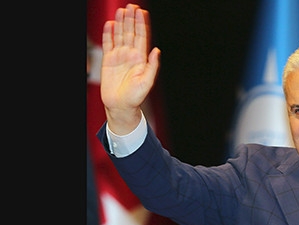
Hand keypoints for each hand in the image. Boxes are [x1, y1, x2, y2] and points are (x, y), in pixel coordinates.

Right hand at [101, 3, 159, 134]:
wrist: (120, 106)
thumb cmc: (135, 97)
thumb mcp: (147, 82)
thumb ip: (152, 66)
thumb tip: (156, 50)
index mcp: (140, 59)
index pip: (141, 37)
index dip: (141, 24)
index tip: (142, 12)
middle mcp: (130, 55)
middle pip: (130, 33)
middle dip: (131, 19)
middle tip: (131, 6)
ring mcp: (119, 56)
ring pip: (119, 35)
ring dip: (120, 23)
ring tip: (121, 11)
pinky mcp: (108, 60)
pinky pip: (108, 44)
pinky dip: (108, 34)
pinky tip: (110, 24)